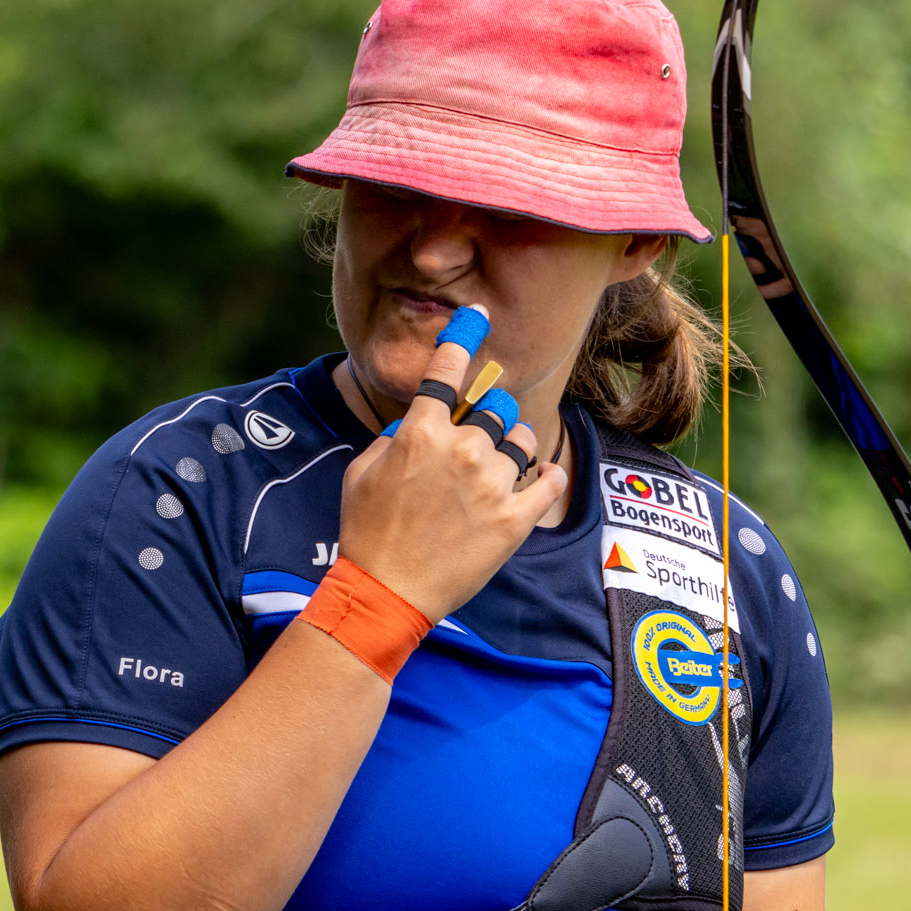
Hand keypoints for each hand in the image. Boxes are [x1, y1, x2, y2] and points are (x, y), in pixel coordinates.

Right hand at [337, 305, 568, 622]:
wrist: (386, 594)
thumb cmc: (366, 533)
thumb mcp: (361, 473)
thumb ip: (393, 437)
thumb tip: (415, 423)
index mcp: (421, 433)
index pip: (447, 371)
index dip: (463, 337)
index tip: (477, 316)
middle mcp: (462, 450)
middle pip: (494, 409)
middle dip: (487, 418)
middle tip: (475, 442)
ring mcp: (493, 485)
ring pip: (521, 443)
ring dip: (511, 450)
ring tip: (495, 472)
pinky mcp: (515, 519)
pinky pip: (549, 480)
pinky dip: (548, 475)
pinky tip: (542, 476)